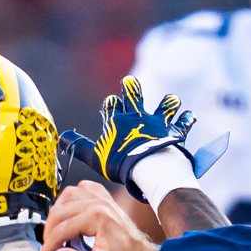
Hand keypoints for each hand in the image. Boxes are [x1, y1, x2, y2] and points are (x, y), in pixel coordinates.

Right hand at [39, 181, 162, 250]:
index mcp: (98, 218)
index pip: (62, 230)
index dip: (49, 248)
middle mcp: (100, 204)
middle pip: (60, 211)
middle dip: (49, 233)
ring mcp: (104, 200)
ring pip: (68, 195)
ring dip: (57, 214)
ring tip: (56, 233)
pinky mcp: (106, 201)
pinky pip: (84, 189)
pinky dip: (73, 197)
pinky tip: (70, 211)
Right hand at [88, 77, 197, 195]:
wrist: (148, 168)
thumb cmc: (119, 164)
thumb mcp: (95, 157)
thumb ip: (79, 146)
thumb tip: (61, 137)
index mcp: (117, 121)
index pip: (111, 105)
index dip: (110, 104)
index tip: (111, 105)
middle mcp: (137, 116)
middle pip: (134, 94)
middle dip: (131, 87)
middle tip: (129, 82)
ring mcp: (157, 122)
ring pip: (165, 105)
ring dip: (168, 103)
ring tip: (171, 101)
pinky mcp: (173, 131)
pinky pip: (183, 123)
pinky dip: (186, 119)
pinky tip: (189, 116)